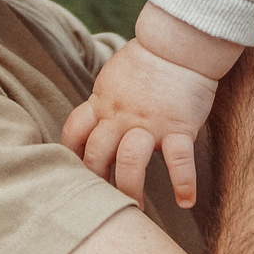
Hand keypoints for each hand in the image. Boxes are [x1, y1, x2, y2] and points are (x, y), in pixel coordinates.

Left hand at [63, 37, 220, 207]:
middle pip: (95, 155)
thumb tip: (95, 119)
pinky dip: (184, 183)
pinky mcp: (178, 126)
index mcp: (102, 103)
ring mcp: (148, 123)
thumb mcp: (113, 77)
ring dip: (130, 189)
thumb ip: (104, 101)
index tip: (73, 173)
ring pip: (129, 163)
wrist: (180, 44)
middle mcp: (120, 116)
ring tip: (137, 209)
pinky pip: (179, 160)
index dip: (68, 155)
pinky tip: (185, 201)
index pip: (74, 132)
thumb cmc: (148, 59)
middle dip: (96, 181)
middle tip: (104, 200)